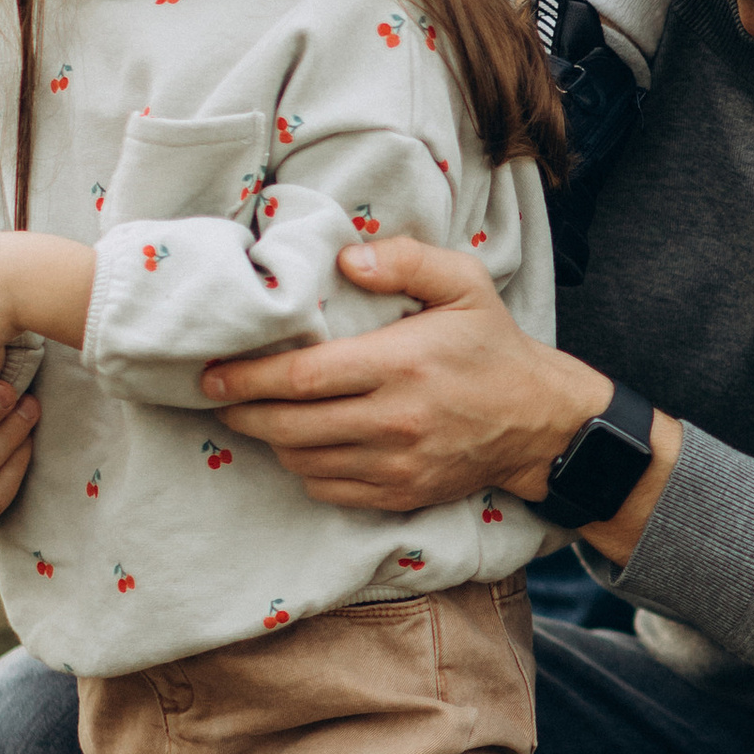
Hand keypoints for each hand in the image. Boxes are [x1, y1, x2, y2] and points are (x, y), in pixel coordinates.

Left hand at [198, 234, 677, 520]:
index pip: (302, 377)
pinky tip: (303, 446)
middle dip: (243, 413)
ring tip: (260, 417)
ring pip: (304, 461)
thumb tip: (345, 260)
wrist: (540, 423)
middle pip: (290, 426)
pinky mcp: (401, 494)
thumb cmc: (494, 348)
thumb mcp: (465, 284)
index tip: (213, 374)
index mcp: (401, 364)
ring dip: (272, 441)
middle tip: (219, 398)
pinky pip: (330, 489)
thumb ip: (406, 259)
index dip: (247, 378)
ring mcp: (397, 464)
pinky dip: (305, 470)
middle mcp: (395, 420)